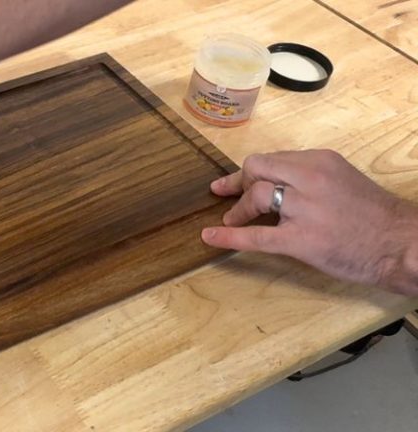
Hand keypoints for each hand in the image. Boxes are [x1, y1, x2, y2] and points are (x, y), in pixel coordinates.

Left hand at [201, 149, 417, 294]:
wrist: (401, 243)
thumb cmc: (374, 216)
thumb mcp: (342, 180)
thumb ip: (309, 177)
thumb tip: (276, 183)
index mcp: (319, 161)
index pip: (271, 158)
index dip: (249, 171)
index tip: (233, 180)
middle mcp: (309, 177)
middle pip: (257, 168)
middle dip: (238, 182)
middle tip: (226, 196)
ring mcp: (304, 208)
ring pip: (256, 195)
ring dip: (238, 209)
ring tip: (232, 220)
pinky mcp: (301, 239)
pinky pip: (256, 236)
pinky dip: (229, 236)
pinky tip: (211, 238)